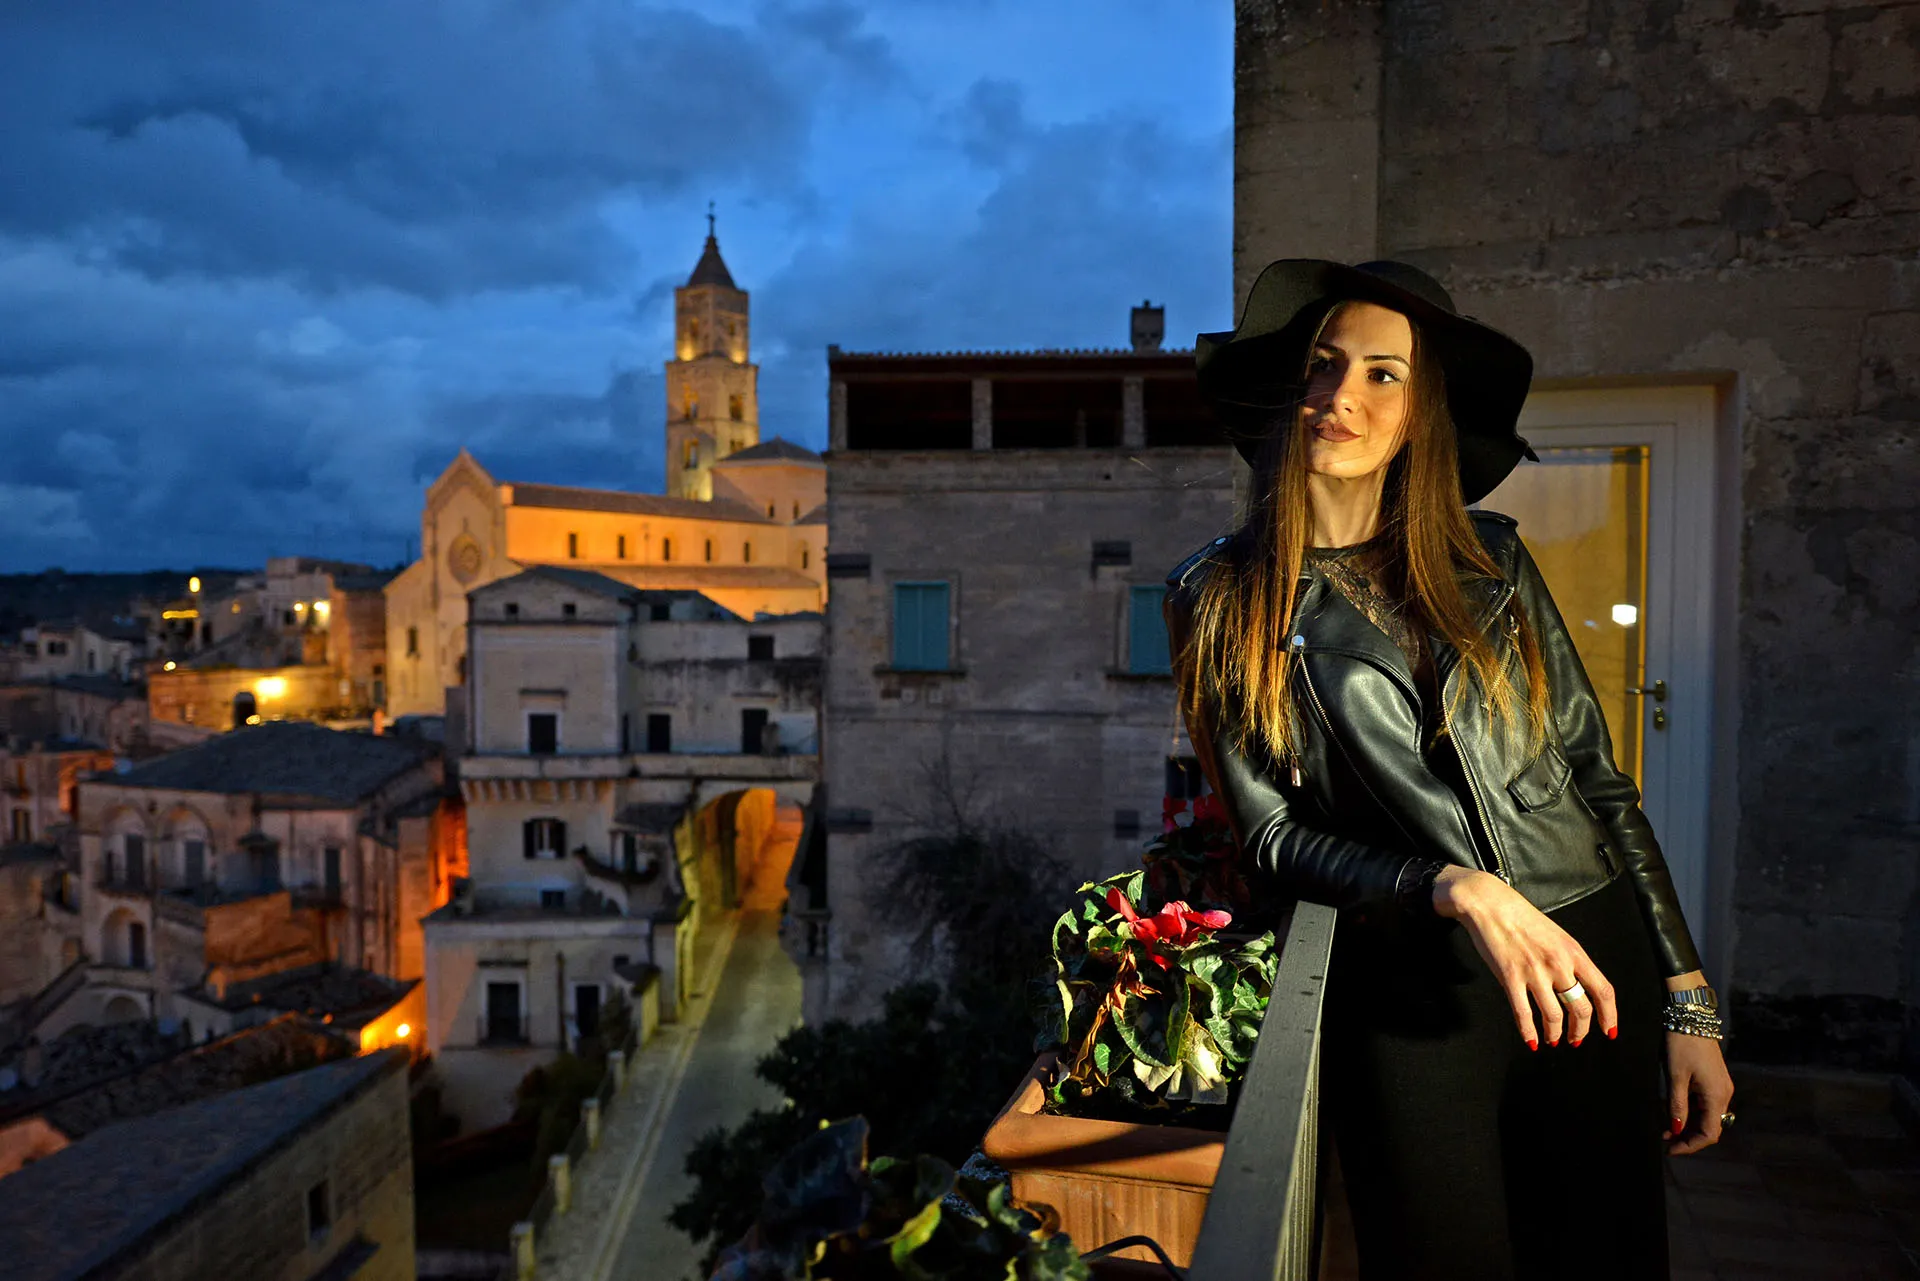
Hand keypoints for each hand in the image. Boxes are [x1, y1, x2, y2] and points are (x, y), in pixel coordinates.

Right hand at [1432, 866, 1619, 1049]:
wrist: (1491, 905)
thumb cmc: (1523, 918)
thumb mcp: (1558, 936)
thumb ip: (1570, 961)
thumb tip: (1578, 989)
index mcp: (1574, 953)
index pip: (1603, 991)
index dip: (1609, 1016)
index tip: (1608, 1031)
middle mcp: (1559, 964)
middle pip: (1581, 1008)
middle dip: (1580, 1030)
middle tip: (1575, 1039)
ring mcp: (1534, 972)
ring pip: (1554, 1016)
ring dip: (1555, 1034)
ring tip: (1552, 1040)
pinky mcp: (1511, 978)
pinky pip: (1523, 1013)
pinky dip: (1529, 1032)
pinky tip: (1531, 1040)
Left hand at [1664, 975, 1734, 1154]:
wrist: (1690, 1014)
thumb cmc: (1681, 1043)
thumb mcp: (1675, 1076)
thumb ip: (1676, 1106)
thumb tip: (1675, 1131)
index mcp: (1717, 1096)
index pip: (1709, 1133)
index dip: (1690, 1145)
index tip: (1669, 1150)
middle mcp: (1724, 1094)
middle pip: (1710, 1127)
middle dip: (1688, 1138)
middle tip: (1665, 1142)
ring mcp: (1720, 1086)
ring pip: (1707, 1116)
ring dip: (1688, 1125)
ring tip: (1665, 1130)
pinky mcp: (1714, 1079)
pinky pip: (1705, 1104)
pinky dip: (1691, 1112)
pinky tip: (1673, 1113)